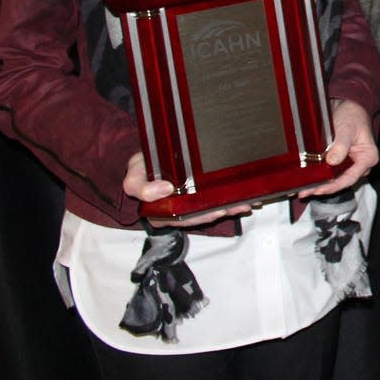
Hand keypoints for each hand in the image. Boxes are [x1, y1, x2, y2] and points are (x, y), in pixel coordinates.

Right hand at [123, 152, 249, 227]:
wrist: (147, 160)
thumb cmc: (141, 169)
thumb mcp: (133, 177)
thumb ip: (140, 188)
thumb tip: (166, 189)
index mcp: (160, 213)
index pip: (183, 220)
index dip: (200, 217)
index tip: (217, 212)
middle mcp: (177, 212)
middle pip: (202, 216)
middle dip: (221, 212)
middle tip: (237, 206)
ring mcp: (189, 204)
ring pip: (211, 209)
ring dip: (230, 207)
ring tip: (246, 203)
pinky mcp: (199, 195)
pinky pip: (215, 200)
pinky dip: (231, 199)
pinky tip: (246, 197)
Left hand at [299, 99, 378, 197]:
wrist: (348, 106)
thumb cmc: (352, 115)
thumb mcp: (346, 128)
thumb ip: (341, 145)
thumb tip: (332, 162)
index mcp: (368, 158)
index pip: (350, 178)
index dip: (333, 186)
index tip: (318, 189)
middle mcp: (360, 165)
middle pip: (341, 182)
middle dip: (323, 188)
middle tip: (305, 191)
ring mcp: (350, 165)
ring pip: (334, 180)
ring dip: (319, 185)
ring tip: (303, 190)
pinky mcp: (340, 163)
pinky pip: (330, 174)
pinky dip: (319, 178)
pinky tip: (307, 182)